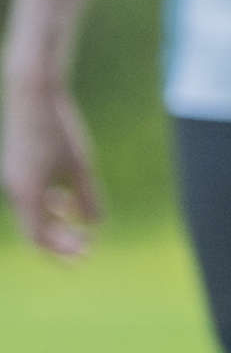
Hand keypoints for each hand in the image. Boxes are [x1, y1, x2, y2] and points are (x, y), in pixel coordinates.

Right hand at [1, 71, 104, 259]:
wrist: (33, 95)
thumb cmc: (59, 129)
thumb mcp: (81, 166)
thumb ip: (87, 197)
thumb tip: (94, 225)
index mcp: (28, 193)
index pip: (39, 238)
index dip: (60, 252)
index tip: (83, 257)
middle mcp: (15, 189)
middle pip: (34, 228)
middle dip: (59, 242)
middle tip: (85, 249)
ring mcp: (13, 177)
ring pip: (32, 213)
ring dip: (54, 224)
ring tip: (79, 229)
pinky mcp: (16, 167)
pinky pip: (30, 196)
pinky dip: (47, 205)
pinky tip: (66, 201)